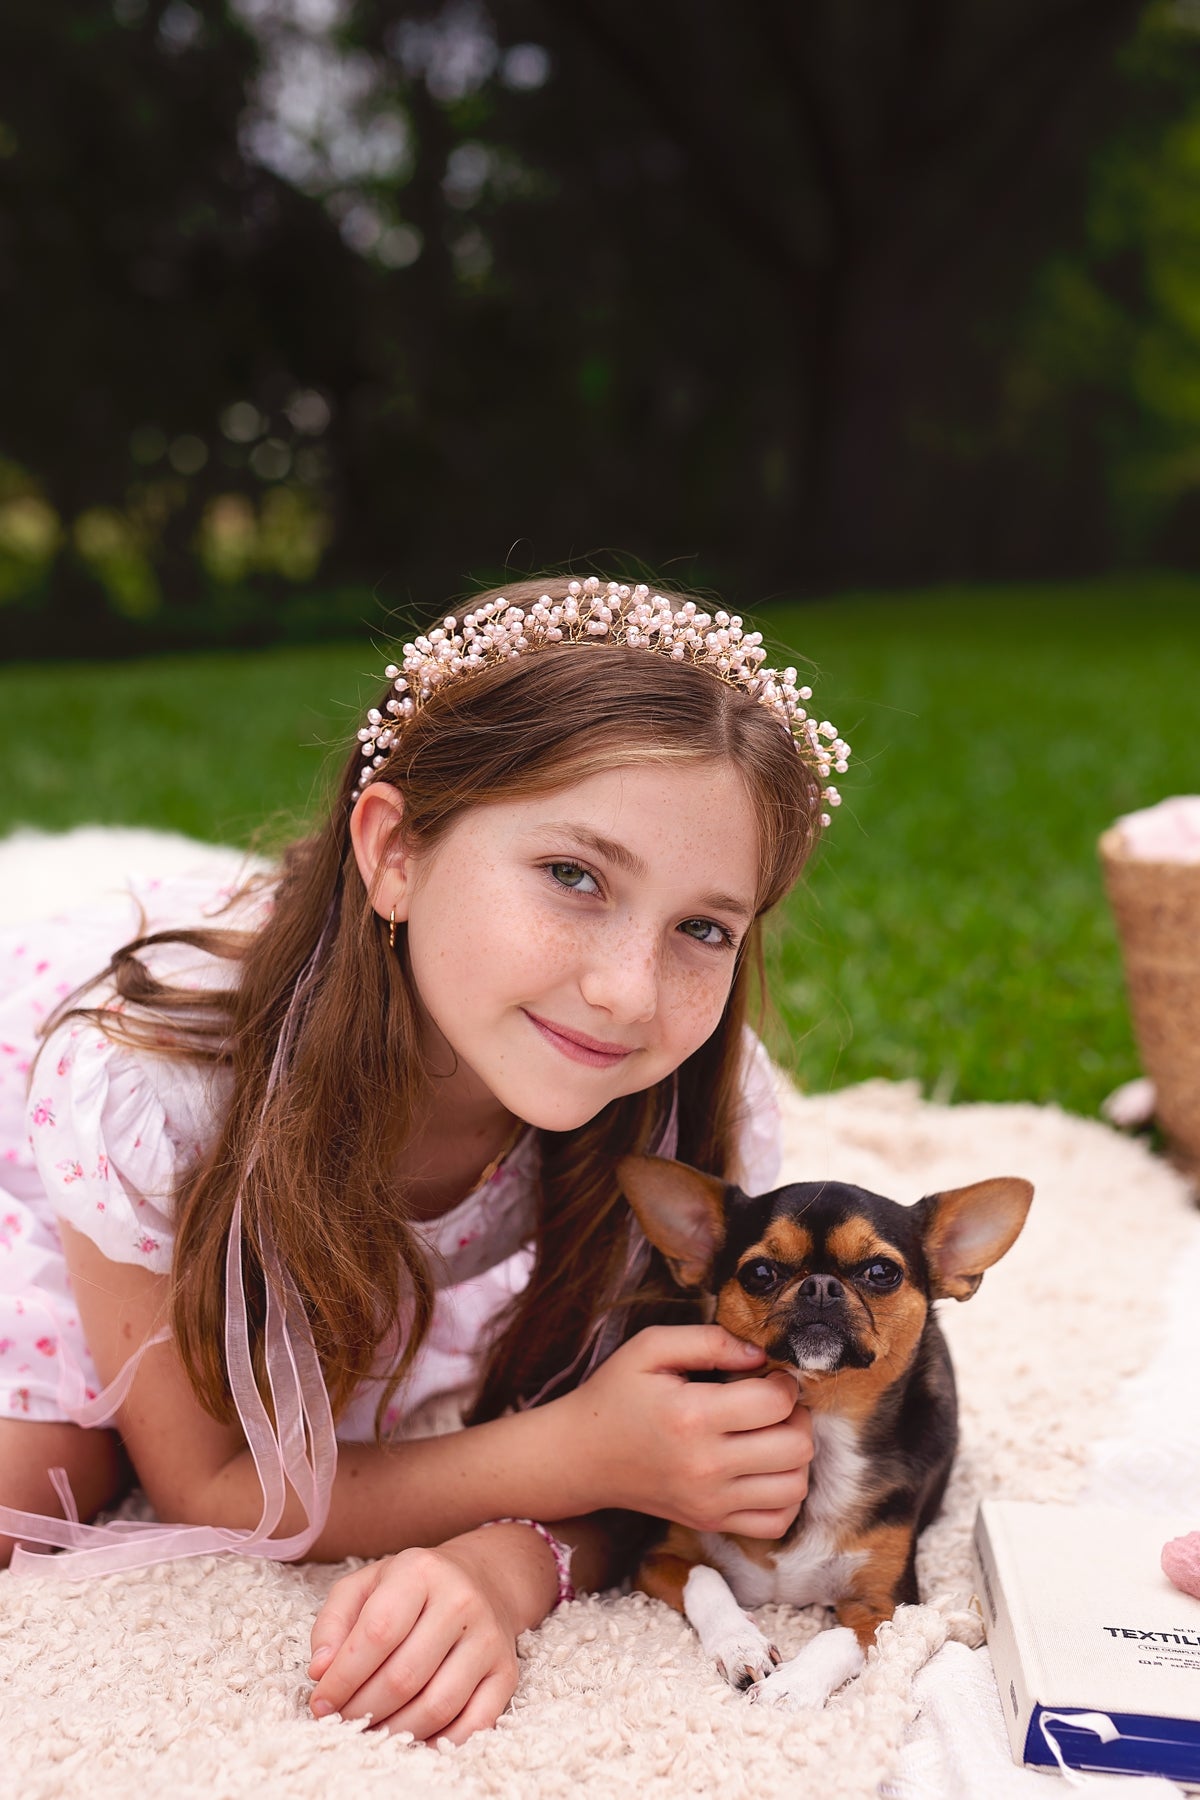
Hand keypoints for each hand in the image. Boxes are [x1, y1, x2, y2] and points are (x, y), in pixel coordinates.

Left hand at [307, 1523, 556, 1744]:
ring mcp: (489, 1638)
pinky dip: (439, 1743)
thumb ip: (334, 1622)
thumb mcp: (367, 1585)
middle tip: (341, 1721)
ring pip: (438, 1705)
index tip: (320, 1702)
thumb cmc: (412, 1587)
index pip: (377, 1634)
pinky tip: (412, 1739)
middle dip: (362, 1710)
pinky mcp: (506, 1671)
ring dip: (394, 1731)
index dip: (342, 1677)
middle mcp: (460, 1600)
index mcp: (420, 1572)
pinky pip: (475, 1724)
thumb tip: (320, 1670)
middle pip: (404, 1676)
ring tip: (370, 1730)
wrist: (484, 1577)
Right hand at [565, 1324, 811, 1536]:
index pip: (776, 1402)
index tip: (768, 1374)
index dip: (784, 1381)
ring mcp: (710, 1502)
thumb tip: (760, 1354)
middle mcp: (706, 1467)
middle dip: (797, 1417)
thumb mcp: (650, 1347)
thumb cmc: (616, 1395)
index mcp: (692, 1416)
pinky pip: (777, 1522)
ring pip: (795, 1486)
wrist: (581, 1457)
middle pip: (796, 1447)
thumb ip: (709, 1340)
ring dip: (795, 1456)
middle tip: (774, 1403)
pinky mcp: (710, 1523)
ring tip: (771, 1434)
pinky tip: (766, 1469)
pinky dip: (784, 1495)